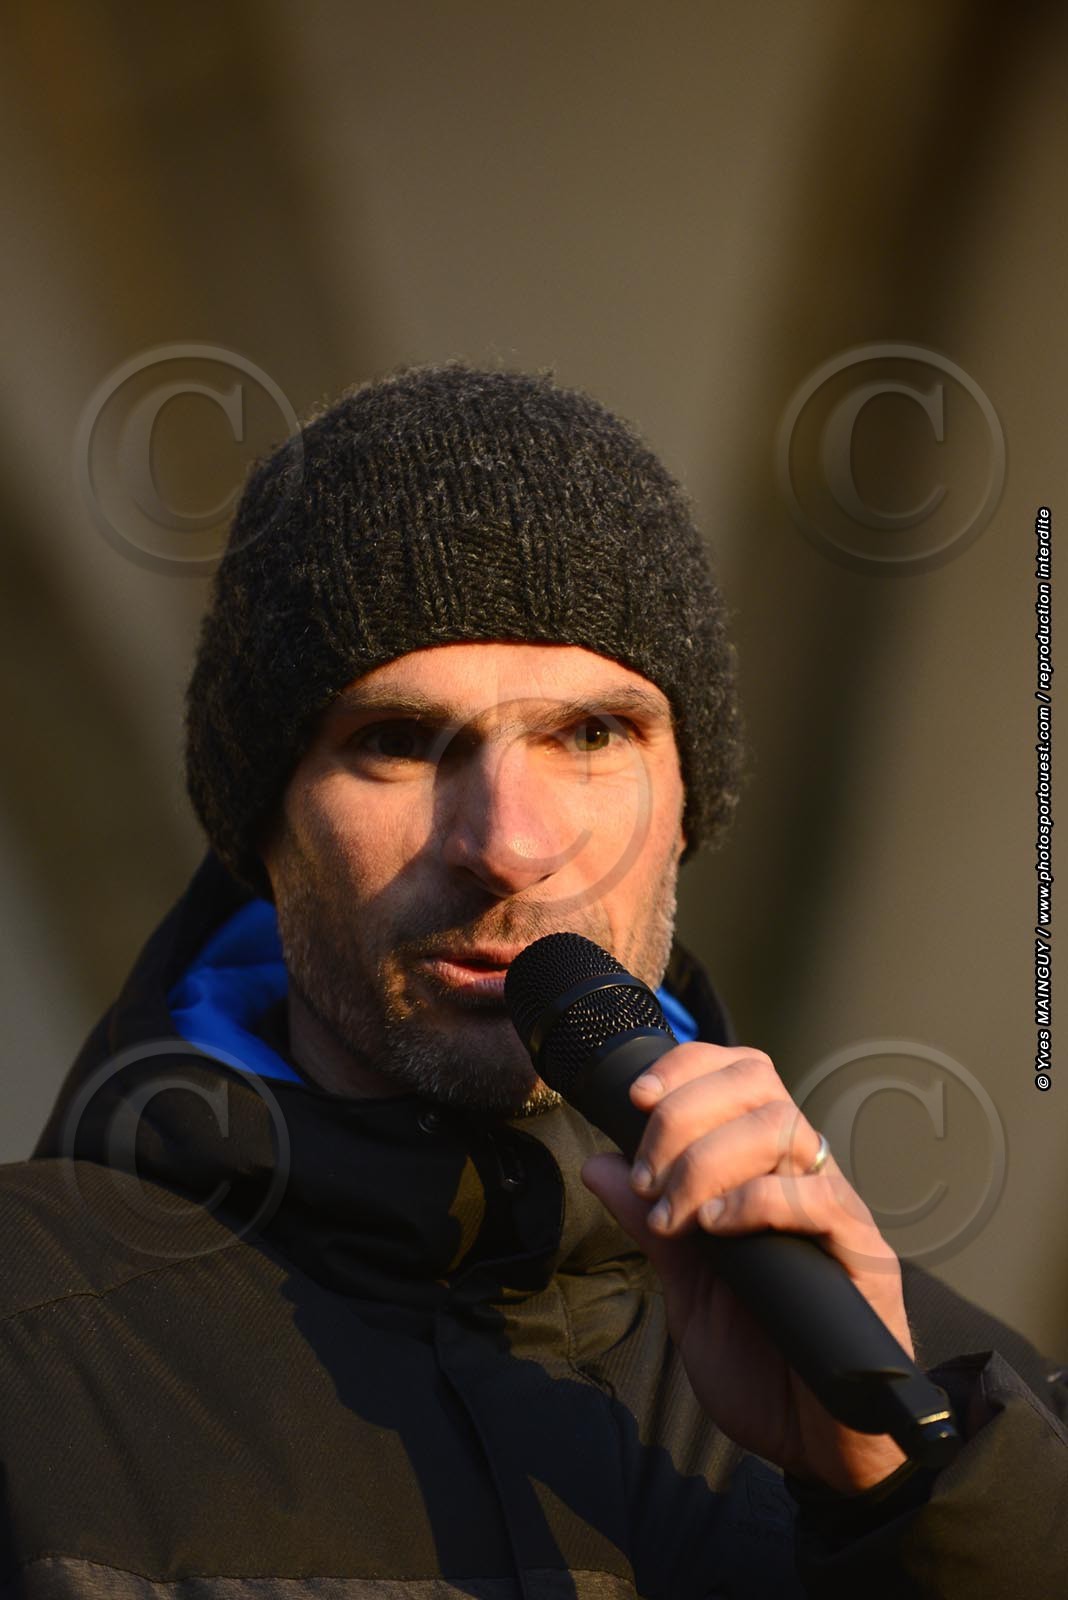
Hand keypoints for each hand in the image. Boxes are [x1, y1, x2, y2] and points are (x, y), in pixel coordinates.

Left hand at [580, 1041, 914, 1495]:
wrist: (820, 1446)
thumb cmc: (761, 1362)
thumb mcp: (687, 1287)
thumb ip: (650, 1226)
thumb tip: (600, 1163)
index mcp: (763, 1169)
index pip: (738, 1075)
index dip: (688, 1067)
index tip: (636, 1096)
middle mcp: (802, 1174)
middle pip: (758, 1082)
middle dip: (685, 1113)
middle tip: (649, 1176)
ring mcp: (835, 1209)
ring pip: (783, 1127)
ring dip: (709, 1158)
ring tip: (675, 1213)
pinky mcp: (863, 1252)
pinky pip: (817, 1196)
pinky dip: (756, 1200)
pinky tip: (716, 1228)